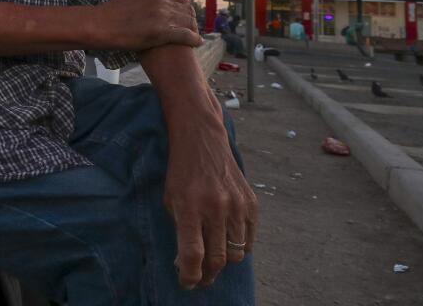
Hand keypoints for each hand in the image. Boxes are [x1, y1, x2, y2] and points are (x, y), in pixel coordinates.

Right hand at [98, 0, 202, 52]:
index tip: (184, 15)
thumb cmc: (114, 8)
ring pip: (188, 22)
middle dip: (191, 19)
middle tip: (191, 27)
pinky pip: (186, 36)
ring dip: (194, 29)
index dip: (185, 7)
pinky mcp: (162, 32)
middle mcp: (161, 1)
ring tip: (194, 36)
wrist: (103, 25)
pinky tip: (197, 43)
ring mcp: (162, 16)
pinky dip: (194, 40)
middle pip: (187, 10)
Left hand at [164, 112, 257, 288]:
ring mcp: (236, 205)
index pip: (193, 255)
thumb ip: (180, 230)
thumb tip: (187, 263)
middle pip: (218, 260)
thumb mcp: (171, 199)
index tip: (187, 283)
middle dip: (208, 275)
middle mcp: (215, 208)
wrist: (202, 140)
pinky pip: (249, 240)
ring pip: (236, 254)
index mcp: (190, 207)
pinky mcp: (251, 203)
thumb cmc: (181, 172)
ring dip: (224, 263)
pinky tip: (227, 241)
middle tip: (201, 277)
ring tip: (214, 260)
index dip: (189, 276)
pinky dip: (239, 247)